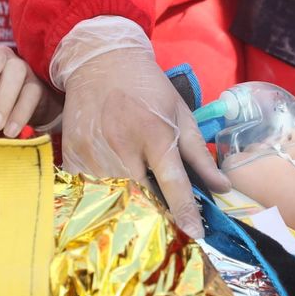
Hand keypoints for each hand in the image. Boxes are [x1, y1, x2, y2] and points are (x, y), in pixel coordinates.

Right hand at [54, 17, 229, 238]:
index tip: (196, 233)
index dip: (185, 211)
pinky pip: (88, 188)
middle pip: (141, 196)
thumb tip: (222, 188)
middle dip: (155, 214)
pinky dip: (102, 195)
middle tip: (166, 226)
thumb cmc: (149, 89)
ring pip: (113, 196)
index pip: (174, 182)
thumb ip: (200, 155)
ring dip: (128, 207)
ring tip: (140, 212)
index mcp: (155, 134)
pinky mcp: (73, 153)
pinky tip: (112, 193)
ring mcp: (94, 150)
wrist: (101, 62)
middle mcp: (123, 144)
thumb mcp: (181, 114)